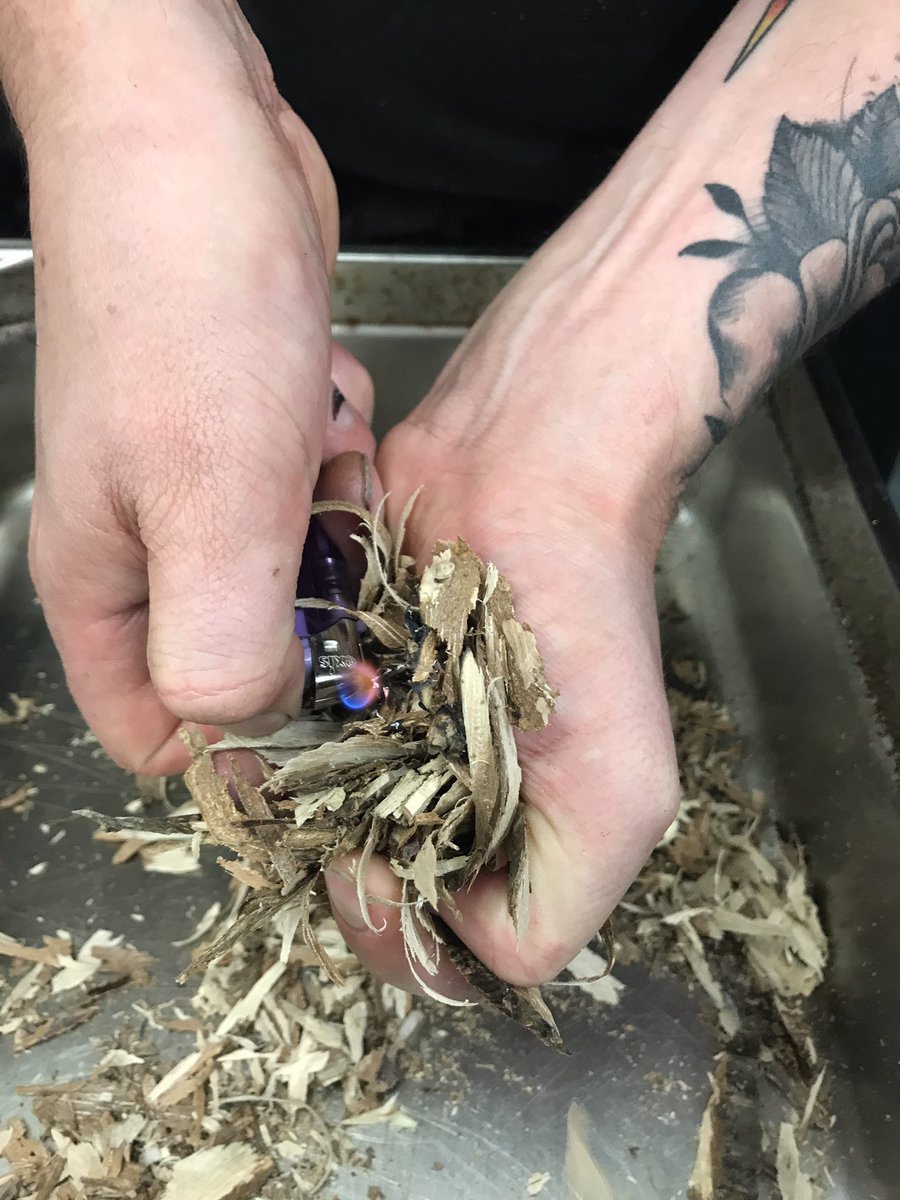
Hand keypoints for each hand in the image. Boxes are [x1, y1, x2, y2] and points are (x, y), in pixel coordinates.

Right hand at [21, 2, 374, 772]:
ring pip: (302, 570)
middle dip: (315, 614)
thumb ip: (219, 642)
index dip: (244, 749)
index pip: (162, 731)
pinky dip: (340, 458)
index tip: (329, 725)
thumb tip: (251, 727)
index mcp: (108, 588)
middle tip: (337, 547)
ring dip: (336, 526)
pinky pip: (325, 493)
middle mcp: (153, 548)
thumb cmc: (179, 305)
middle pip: (252, 653)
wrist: (193, 141)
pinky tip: (322, 398)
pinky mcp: (259, 436)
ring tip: (320, 451)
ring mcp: (209, 487)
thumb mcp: (205, 498)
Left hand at [325, 260, 681, 987]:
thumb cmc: (582, 620)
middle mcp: (458, 800)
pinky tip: (292, 718)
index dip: (415, 929)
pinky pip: (293, 748)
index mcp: (524, 840)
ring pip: (324, 830)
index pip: (454, 952)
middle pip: (381, 893)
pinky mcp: (351, 682)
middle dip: (352, 865)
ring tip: (309, 758)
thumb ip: (562, 903)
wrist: (522, 473)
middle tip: (340, 806)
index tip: (388, 860)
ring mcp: (399, 740)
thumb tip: (457, 935)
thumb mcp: (622, 790)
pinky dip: (284, 747)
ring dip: (308, 809)